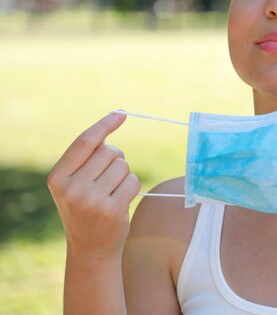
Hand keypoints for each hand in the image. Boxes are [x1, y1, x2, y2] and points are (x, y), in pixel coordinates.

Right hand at [48, 112, 139, 258]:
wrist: (90, 248)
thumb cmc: (85, 208)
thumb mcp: (74, 183)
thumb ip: (86, 158)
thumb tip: (112, 122)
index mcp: (58, 177)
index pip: (84, 142)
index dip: (105, 125)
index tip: (121, 114)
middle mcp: (71, 188)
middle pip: (109, 151)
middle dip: (115, 158)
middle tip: (108, 177)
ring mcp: (91, 200)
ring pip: (123, 166)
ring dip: (124, 174)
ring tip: (112, 191)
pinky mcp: (111, 209)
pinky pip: (133, 181)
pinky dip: (132, 186)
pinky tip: (121, 200)